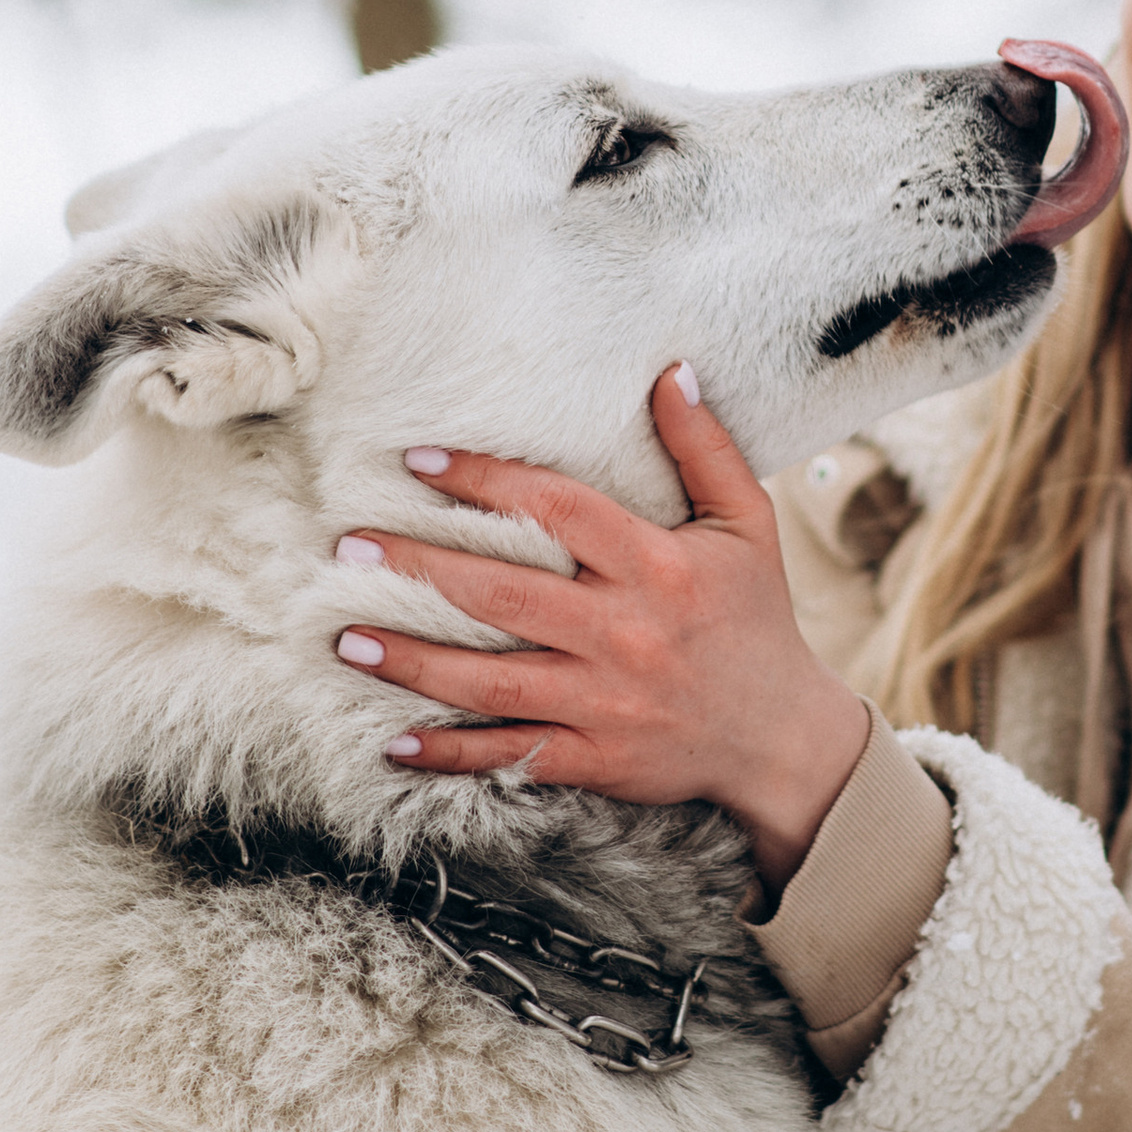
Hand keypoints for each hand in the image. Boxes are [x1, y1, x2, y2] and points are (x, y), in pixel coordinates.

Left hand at [329, 366, 870, 890]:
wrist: (782, 739)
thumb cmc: (757, 619)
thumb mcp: (747, 524)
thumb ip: (705, 448)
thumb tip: (671, 372)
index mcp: (656, 567)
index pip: (556, 509)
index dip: (484, 479)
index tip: (418, 459)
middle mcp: (623, 634)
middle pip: (504, 596)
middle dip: (420, 568)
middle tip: (350, 546)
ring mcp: (604, 703)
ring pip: (491, 682)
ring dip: (413, 662)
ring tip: (348, 639)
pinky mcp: (593, 759)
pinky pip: (509, 755)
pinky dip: (450, 753)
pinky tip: (394, 741)